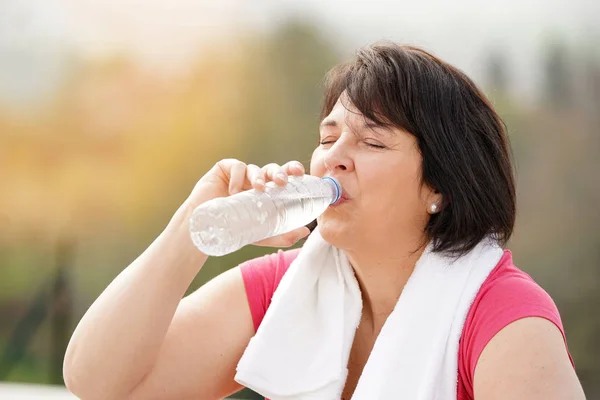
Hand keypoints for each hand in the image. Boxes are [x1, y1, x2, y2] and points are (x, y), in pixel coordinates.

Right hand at [181, 159, 310, 247]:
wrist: (205, 231)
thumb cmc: (234, 230)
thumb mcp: (262, 234)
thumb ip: (283, 234)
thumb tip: (306, 231)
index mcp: (267, 191)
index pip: (283, 176)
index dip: (292, 170)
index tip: (300, 173)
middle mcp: (255, 181)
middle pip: (272, 169)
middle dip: (279, 172)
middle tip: (282, 182)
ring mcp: (239, 176)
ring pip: (255, 168)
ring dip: (259, 176)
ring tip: (258, 189)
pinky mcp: (223, 170)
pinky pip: (236, 166)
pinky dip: (238, 177)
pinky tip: (233, 191)